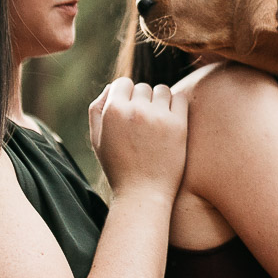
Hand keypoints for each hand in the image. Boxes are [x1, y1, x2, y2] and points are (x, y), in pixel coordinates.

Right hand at [89, 78, 187, 197]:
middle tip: (143, 124)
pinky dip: (176, 106)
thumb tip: (111, 87)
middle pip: (142, 87)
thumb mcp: (97, 140)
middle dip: (142, 101)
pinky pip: (180, 99)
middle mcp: (135, 110)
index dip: (125, 96)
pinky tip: (171, 121)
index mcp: (113, 111)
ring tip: (157, 122)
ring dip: (160, 101)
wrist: (143, 194)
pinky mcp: (178, 125)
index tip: (129, 112)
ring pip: (162, 90)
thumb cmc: (119, 168)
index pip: (122, 83)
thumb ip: (97, 109)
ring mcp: (158, 116)